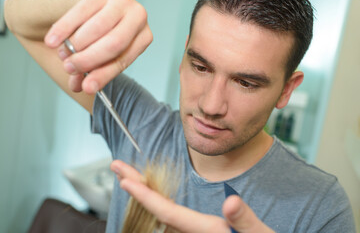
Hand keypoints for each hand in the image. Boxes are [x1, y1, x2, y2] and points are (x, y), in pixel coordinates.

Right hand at [44, 0, 152, 93]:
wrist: (106, 6)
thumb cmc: (109, 32)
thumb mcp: (108, 52)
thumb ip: (94, 69)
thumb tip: (79, 86)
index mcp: (143, 37)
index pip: (123, 60)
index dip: (103, 75)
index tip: (87, 87)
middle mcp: (138, 17)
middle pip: (113, 44)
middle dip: (88, 60)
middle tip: (70, 68)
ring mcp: (121, 1)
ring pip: (96, 28)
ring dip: (75, 46)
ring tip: (63, 55)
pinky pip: (80, 12)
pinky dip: (64, 29)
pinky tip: (53, 41)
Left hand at [110, 160, 274, 232]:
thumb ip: (245, 220)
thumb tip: (231, 202)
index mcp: (204, 230)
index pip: (167, 211)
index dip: (144, 196)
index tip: (124, 180)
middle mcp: (194, 232)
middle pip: (158, 209)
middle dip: (136, 187)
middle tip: (117, 167)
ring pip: (162, 213)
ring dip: (144, 193)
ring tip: (129, 175)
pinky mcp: (199, 232)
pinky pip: (172, 217)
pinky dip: (158, 202)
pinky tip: (153, 195)